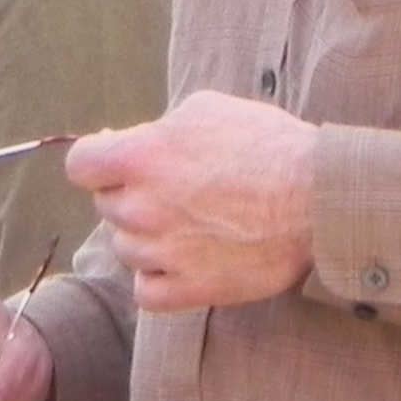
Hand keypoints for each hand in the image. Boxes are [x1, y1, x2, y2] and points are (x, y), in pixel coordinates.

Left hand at [66, 92, 317, 312]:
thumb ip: (156, 129)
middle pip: (107, 207)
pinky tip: (183, 261)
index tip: (118, 163)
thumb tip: (122, 142)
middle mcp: (142, 207)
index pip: (80, 166)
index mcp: (140, 157)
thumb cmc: (268, 145)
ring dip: (147, 238)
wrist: (320, 197)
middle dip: (133, 196)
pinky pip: (147, 291)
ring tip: (191, 224)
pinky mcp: (191, 288)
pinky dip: (158, 279)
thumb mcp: (206, 109)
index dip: (98, 162)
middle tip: (177, 191)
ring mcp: (164, 252)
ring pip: (126, 249)